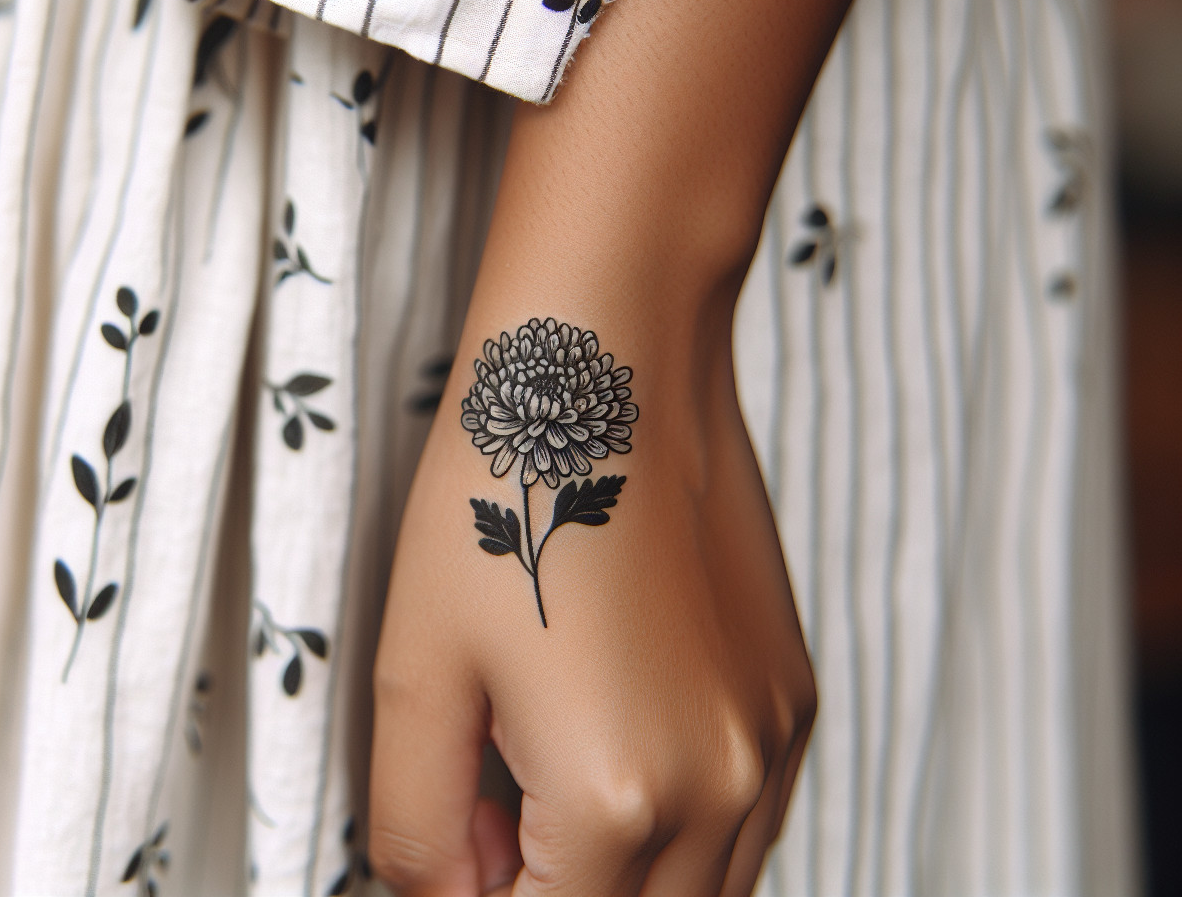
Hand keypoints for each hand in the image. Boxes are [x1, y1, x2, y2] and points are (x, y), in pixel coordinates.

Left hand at [369, 344, 814, 895]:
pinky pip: (744, 825)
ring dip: (618, 877)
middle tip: (482, 823)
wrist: (609, 365)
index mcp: (618, 797)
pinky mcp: (792, 699)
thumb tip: (446, 894)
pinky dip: (676, 830)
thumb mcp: (416, 673)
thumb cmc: (501, 496)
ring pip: (707, 894)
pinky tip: (605, 748)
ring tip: (534, 779)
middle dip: (549, 893)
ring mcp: (772, 743)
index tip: (449, 851)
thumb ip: (420, 824)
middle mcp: (720, 788)